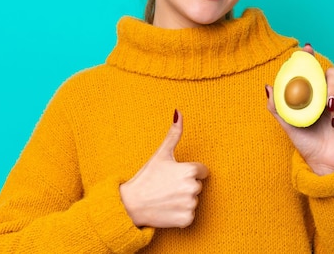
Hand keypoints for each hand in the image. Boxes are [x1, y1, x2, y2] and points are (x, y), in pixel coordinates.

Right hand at [120, 110, 208, 227]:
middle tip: (167, 187)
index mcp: (189, 170)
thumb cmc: (147, 177)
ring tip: (166, 198)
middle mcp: (193, 188)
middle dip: (185, 186)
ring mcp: (190, 205)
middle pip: (197, 186)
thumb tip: (178, 112)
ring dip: (183, 200)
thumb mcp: (161, 154)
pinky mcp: (186, 220)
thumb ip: (174, 134)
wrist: (131, 204)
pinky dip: (180, 215)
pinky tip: (167, 209)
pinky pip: (189, 216)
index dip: (187, 172)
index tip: (173, 175)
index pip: (201, 171)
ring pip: (193, 200)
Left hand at [265, 44, 333, 175]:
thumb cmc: (305, 142)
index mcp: (313, 94)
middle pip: (333, 74)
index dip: (310, 57)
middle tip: (324, 100)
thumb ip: (277, 107)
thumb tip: (268, 87)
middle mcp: (328, 96)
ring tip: (331, 116)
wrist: (322, 162)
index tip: (307, 49)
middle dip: (330, 82)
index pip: (313, 70)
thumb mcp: (287, 124)